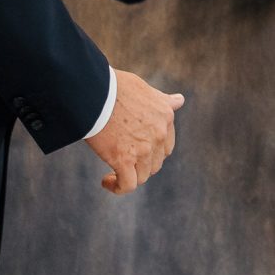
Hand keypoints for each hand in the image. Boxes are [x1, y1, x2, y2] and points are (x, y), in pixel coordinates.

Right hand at [86, 69, 183, 194]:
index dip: (152, 152)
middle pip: (155, 162)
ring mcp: (143, 148)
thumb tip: (180, 100)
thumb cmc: (114, 86)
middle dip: (141, 164)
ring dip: (130, 176)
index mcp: (165, 116)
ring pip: (143, 175)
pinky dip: (118, 187)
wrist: (94, 90)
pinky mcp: (124, 159)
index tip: (136, 151)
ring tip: (113, 173)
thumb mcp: (145, 89)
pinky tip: (106, 182)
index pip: (165, 145)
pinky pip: (128, 184)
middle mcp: (159, 134)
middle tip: (123, 161)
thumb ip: (161, 100)